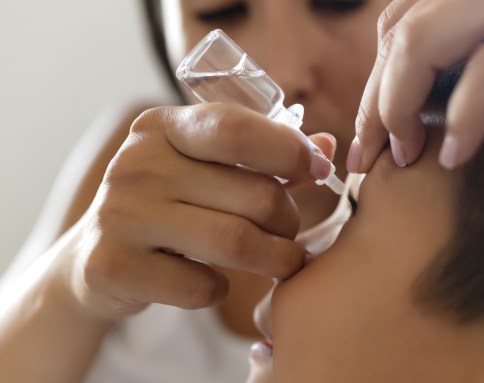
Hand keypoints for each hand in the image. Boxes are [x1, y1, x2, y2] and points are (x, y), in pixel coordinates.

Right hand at [63, 102, 335, 320]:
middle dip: (289, 219)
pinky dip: (221, 289)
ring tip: (284, 260)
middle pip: (253, 195)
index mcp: (162, 127)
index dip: (291, 151)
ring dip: (276, 258)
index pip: (236, 130)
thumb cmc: (169, 205)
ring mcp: (119, 215)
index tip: (318, 169)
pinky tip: (217, 281)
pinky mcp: (111, 266)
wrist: (96, 259)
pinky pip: (199, 286)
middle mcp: (135, 164)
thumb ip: (265, 154)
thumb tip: (327, 147)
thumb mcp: (206, 167)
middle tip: (291, 231)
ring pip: (234, 241)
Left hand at [349, 0, 483, 170]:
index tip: (368, 138)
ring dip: (399, 105)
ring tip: (406, 158)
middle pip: (402, 32)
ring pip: (427, 38)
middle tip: (372, 159)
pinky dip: (466, 113)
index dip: (374, 81)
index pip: (401, 22)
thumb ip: (482, 52)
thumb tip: (422, 105)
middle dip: (374, 102)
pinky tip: (457, 156)